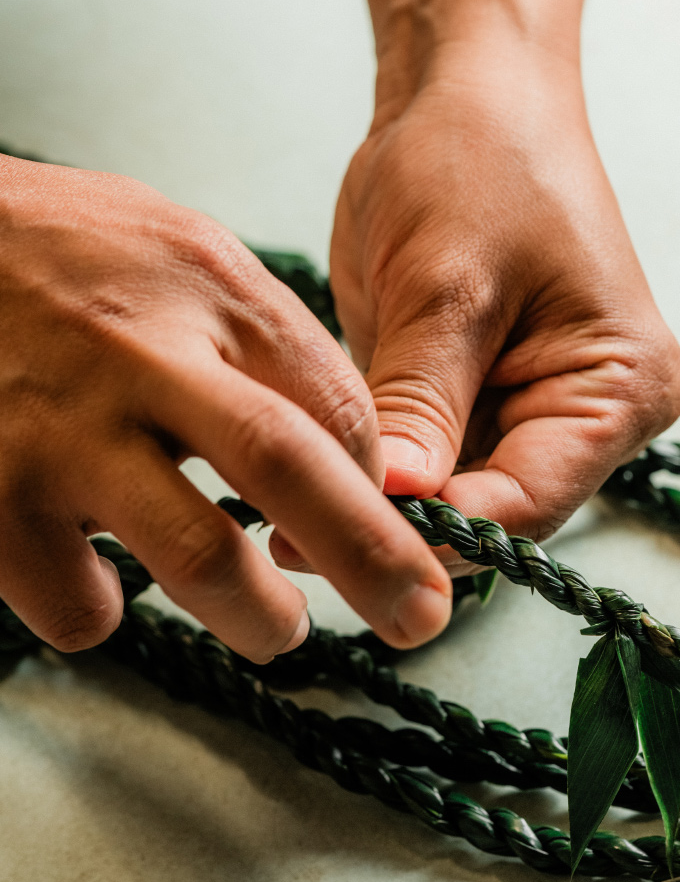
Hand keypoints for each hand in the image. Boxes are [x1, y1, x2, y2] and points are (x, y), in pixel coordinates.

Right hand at [0, 155, 450, 659]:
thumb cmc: (58, 256)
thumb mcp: (179, 253)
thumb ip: (264, 339)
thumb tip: (349, 446)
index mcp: (204, 288)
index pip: (334, 402)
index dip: (377, 488)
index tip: (396, 532)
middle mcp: (138, 355)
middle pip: (286, 465)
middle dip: (373, 556)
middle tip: (418, 618)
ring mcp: (60, 432)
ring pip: (193, 557)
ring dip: (255, 615)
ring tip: (276, 628)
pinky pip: (80, 603)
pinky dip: (110, 612)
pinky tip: (105, 581)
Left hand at [332, 0, 679, 568]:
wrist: (466, 93)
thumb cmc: (480, 159)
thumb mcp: (446, 285)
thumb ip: (422, 405)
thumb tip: (389, 507)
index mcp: (620, 390)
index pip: (528, 502)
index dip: (436, 530)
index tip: (342, 539)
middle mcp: (589, 416)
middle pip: (495, 511)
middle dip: (402, 523)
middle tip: (297, 536)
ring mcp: (534, 411)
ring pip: (456, 494)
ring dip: (383, 502)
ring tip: (289, 510)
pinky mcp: (480, 398)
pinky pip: (431, 458)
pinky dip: (379, 469)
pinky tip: (316, 471)